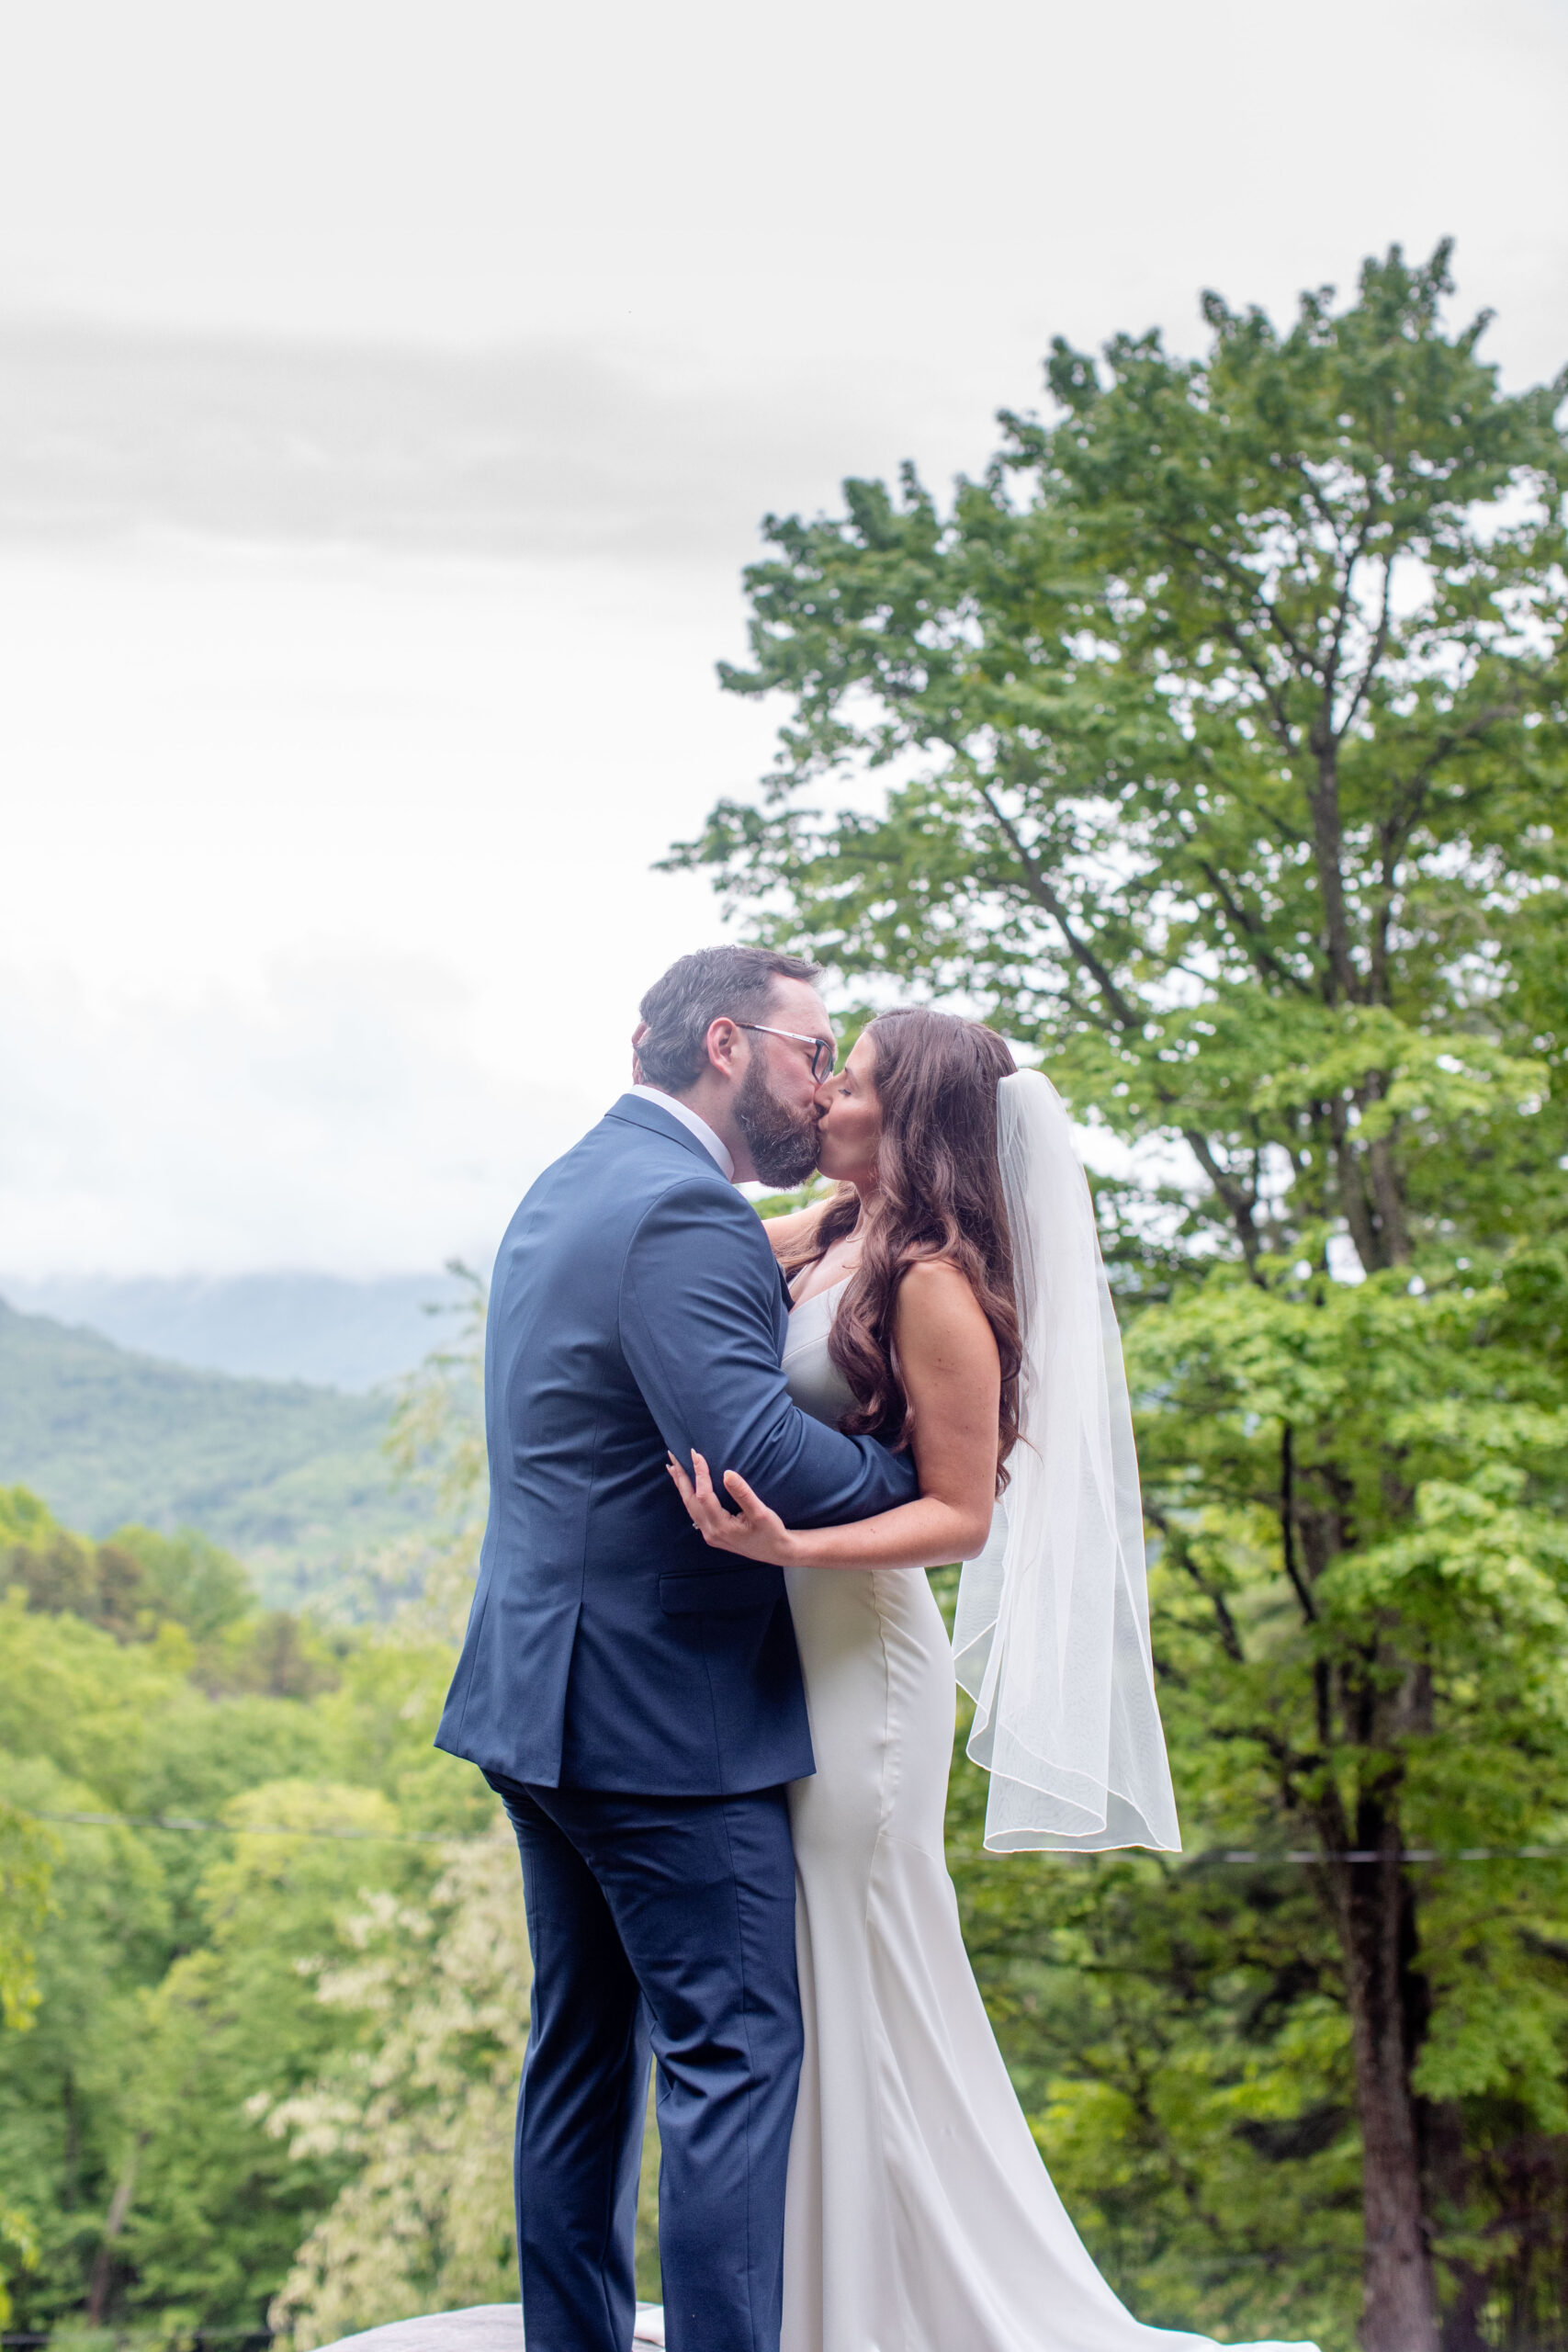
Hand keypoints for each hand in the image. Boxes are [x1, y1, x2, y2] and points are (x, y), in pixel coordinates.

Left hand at [666, 1451, 798, 1565]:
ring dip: (681, 1485)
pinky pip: (695, 1511)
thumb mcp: (761, 1512)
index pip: (704, 1496)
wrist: (776, 1551)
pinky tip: (687, 1486)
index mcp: (721, 1526)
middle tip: (673, 1455)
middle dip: (681, 1477)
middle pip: (690, 1501)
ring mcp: (709, 1534)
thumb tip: (727, 1473)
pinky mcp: (712, 1532)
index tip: (697, 1454)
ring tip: (673, 1467)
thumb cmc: (771, 1532)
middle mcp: (711, 1532)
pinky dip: (688, 1495)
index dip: (700, 1474)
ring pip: (689, 1506)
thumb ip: (743, 1493)